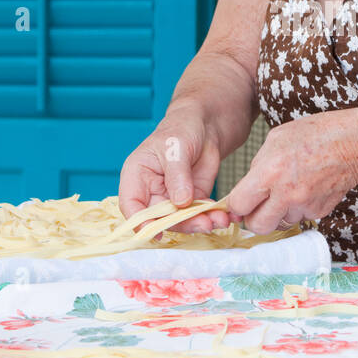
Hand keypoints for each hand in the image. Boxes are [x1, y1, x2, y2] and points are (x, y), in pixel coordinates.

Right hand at [118, 108, 231, 233]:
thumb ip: (177, 175)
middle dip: (182, 224)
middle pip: (160, 219)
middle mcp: (151, 192)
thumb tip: (180, 202)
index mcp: (137, 177)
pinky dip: (213, 217)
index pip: (132, 206)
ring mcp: (172, 198)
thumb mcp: (175, 148)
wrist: (205, 125)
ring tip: (220, 220)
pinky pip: (199, 215)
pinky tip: (226, 216)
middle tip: (205, 223)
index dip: (141, 222)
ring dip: (200, 223)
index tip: (158, 232)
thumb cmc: (181, 128)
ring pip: (182, 221)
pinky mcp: (193, 200)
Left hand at [228, 112, 357, 233]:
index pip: (238, 204)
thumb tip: (247, 189)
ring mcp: (305, 205)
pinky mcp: (319, 212)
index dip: (237, 204)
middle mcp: (286, 193)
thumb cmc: (315, 134)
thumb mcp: (276, 139)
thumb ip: (258, 166)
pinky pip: (299, 217)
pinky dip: (298, 208)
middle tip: (258, 205)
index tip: (241, 199)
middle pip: (257, 226)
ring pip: (279, 223)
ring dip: (278, 212)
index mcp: (270, 171)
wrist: (354, 143)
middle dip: (254, 218)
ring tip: (288, 190)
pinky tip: (305, 188)